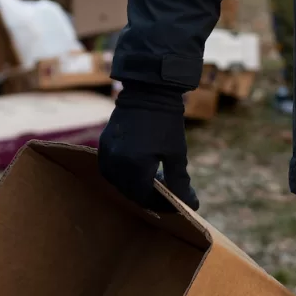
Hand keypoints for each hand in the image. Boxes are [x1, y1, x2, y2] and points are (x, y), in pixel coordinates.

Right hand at [96, 82, 197, 211]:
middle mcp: (115, 163)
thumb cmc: (167, 121)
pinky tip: (139, 172)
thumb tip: (192, 205)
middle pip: (130, 193)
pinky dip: (125, 176)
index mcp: (134, 165)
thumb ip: (180, 181)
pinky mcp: (103, 146)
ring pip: (119, 183)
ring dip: (135, 187)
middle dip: (149, 197)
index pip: (145, 197)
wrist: (148, 90)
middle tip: (166, 196)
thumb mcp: (176, 152)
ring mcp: (106, 154)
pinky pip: (111, 170)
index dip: (161, 204)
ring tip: (154, 184)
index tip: (175, 205)